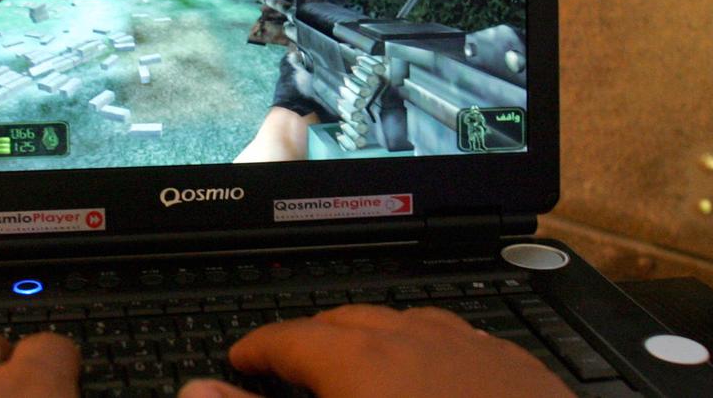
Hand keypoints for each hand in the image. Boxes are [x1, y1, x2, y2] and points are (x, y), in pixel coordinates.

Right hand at [178, 304, 574, 397]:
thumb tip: (197, 390)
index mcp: (361, 362)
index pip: (288, 338)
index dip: (256, 347)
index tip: (237, 357)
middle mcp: (414, 341)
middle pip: (344, 322)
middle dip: (309, 338)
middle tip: (285, 362)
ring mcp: (471, 348)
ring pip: (405, 324)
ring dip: (370, 339)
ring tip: (354, 362)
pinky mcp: (516, 368)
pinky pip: (458, 339)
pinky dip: (427, 349)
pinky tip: (433, 372)